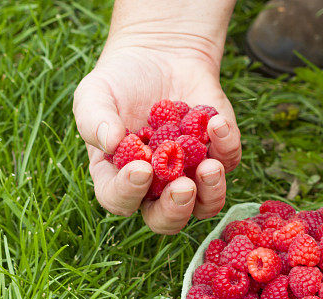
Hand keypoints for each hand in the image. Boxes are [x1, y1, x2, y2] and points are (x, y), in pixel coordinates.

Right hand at [73, 37, 240, 233]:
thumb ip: (94, 120)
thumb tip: (110, 142)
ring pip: (206, 205)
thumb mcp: (94, 94)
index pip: (120, 200)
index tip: (141, 168)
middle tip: (183, 186)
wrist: (158, 56)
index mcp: (118, 178)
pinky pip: (229, 162)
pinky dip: (226, 147)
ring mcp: (190, 173)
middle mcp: (155, 187)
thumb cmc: (118, 81)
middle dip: (176, 209)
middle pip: (167, 219)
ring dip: (211, 192)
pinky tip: (216, 123)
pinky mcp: (218, 153)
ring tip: (210, 166)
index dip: (129, 193)